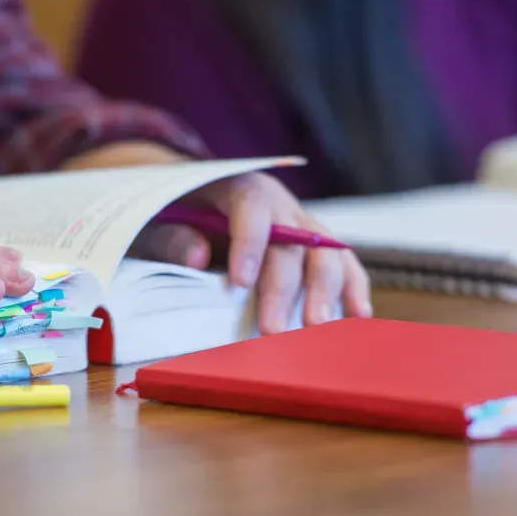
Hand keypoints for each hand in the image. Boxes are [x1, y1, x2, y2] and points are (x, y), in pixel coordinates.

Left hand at [133, 172, 372, 333]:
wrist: (194, 197)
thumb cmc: (174, 215)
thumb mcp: (159, 221)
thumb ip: (173, 237)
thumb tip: (197, 257)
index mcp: (239, 186)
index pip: (251, 209)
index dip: (249, 244)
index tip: (240, 283)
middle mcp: (279, 202)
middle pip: (292, 241)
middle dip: (284, 288)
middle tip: (272, 329)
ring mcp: (303, 223)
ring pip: (325, 251)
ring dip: (325, 290)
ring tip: (317, 328)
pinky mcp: (316, 246)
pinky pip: (342, 263)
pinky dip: (353, 287)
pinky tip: (357, 314)